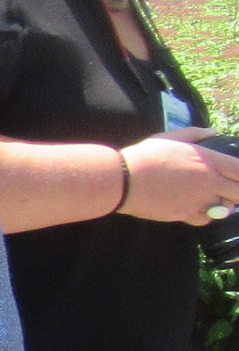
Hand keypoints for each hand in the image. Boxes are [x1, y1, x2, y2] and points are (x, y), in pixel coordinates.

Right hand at [123, 133, 238, 225]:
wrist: (124, 180)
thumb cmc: (146, 156)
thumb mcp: (171, 138)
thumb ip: (195, 134)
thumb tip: (213, 131)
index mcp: (208, 161)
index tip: (237, 176)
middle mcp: (209, 182)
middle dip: (238, 192)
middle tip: (229, 190)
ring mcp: (198, 200)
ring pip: (226, 209)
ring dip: (224, 204)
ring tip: (214, 199)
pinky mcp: (185, 214)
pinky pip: (206, 219)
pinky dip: (205, 215)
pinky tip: (197, 208)